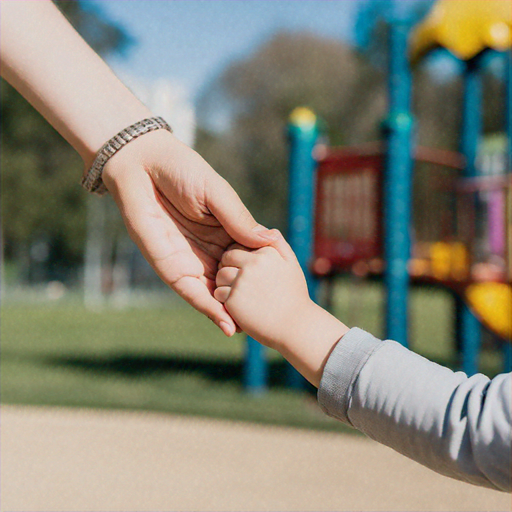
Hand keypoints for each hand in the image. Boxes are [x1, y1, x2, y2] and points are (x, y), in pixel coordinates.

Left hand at [101, 129, 276, 335]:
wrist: (142, 164)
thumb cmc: (182, 170)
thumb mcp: (218, 195)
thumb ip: (239, 220)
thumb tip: (267, 241)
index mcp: (223, 230)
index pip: (245, 260)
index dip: (261, 277)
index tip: (282, 295)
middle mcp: (208, 249)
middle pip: (231, 281)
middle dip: (247, 302)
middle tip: (271, 323)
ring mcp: (189, 260)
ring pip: (213, 292)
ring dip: (230, 313)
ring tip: (253, 332)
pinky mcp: (169, 266)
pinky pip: (190, 292)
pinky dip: (208, 309)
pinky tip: (227, 324)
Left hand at [215, 232, 348, 385]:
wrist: (297, 327)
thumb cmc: (294, 295)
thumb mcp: (291, 263)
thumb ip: (277, 243)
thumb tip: (267, 230)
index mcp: (266, 252)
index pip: (239, 244)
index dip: (239, 256)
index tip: (245, 268)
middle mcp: (253, 264)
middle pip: (227, 258)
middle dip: (228, 266)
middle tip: (238, 280)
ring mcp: (242, 281)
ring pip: (220, 275)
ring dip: (225, 283)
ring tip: (240, 293)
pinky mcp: (233, 300)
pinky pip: (218, 293)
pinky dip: (224, 300)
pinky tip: (239, 306)